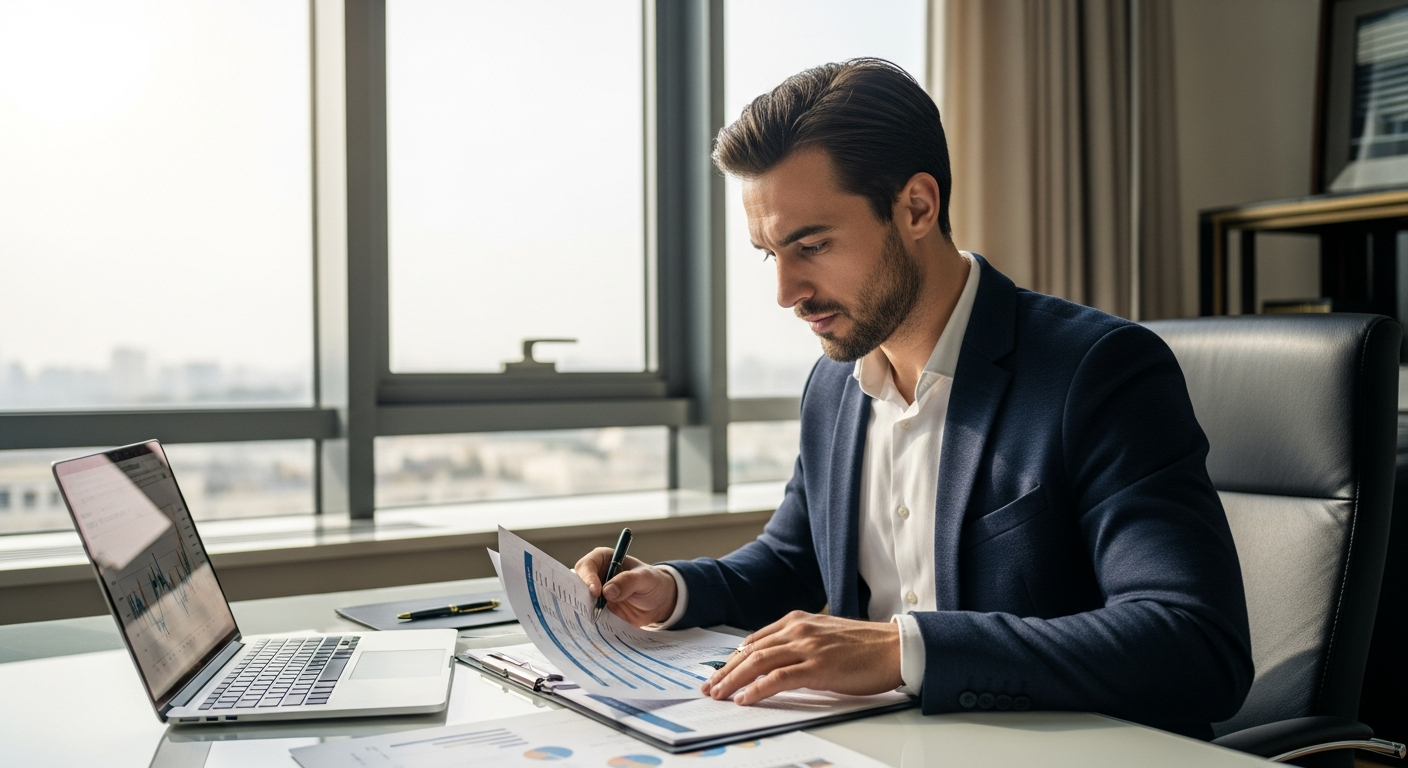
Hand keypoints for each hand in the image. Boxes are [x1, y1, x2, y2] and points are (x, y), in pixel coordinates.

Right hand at [573, 547, 677, 626]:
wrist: (659, 602)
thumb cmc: (652, 582)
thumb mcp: (645, 578)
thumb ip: (628, 581)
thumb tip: (607, 591)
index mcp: (605, 559)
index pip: (587, 565)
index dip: (588, 577)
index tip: (596, 592)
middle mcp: (596, 574)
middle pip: (577, 583)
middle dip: (580, 594)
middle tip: (587, 607)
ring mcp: (596, 592)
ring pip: (580, 599)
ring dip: (583, 608)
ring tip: (589, 618)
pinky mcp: (599, 608)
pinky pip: (589, 613)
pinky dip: (589, 619)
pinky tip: (593, 626)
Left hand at [701, 611, 901, 704]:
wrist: (895, 648)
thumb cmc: (864, 646)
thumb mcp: (824, 637)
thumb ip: (800, 643)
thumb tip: (776, 663)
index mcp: (798, 620)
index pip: (755, 639)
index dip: (733, 658)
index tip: (720, 672)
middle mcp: (798, 630)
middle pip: (750, 650)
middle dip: (725, 670)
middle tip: (709, 686)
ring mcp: (808, 647)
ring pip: (758, 661)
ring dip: (733, 679)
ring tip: (718, 694)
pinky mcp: (818, 667)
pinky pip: (778, 678)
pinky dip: (757, 688)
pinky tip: (745, 698)